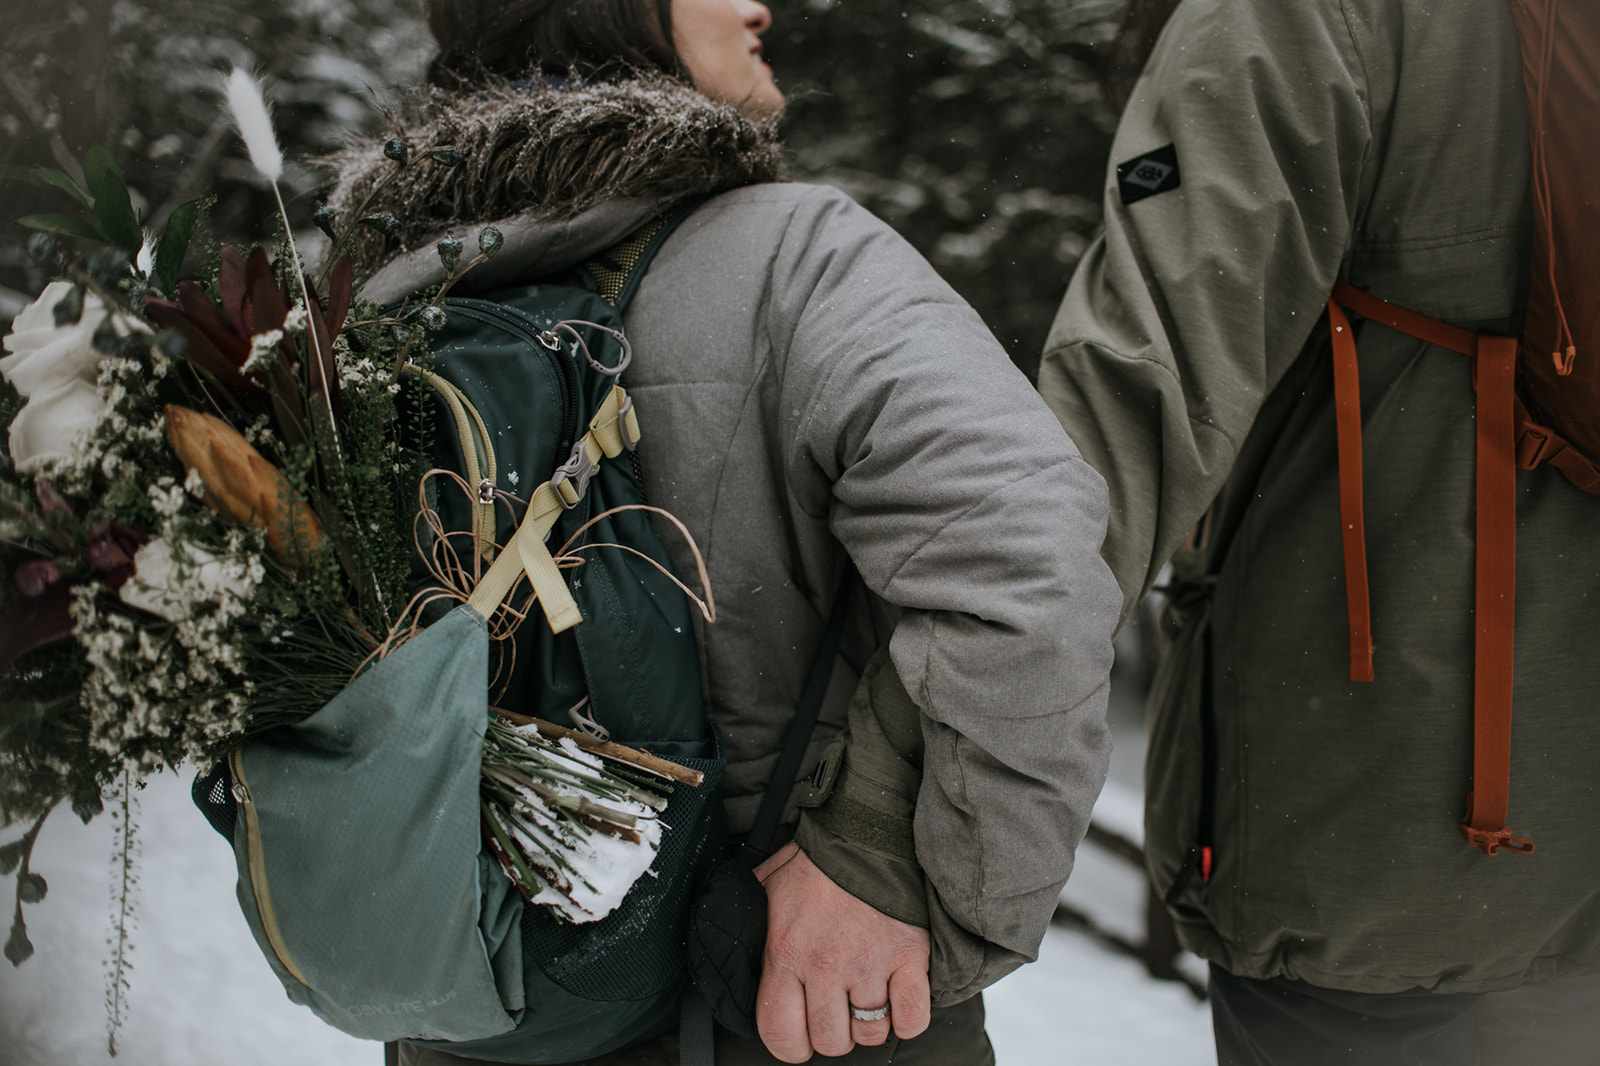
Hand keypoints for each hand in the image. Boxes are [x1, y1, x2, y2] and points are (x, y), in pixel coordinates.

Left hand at [753, 842, 931, 1061]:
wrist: (866, 831)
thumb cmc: (815, 863)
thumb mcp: (766, 891)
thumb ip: (751, 930)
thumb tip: (735, 959)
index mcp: (786, 953)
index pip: (780, 1035)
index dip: (791, 1046)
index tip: (800, 1035)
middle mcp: (826, 966)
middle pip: (830, 1042)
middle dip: (833, 1033)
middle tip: (836, 1008)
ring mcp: (871, 964)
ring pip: (870, 1034)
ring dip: (868, 1024)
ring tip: (866, 996)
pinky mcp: (910, 957)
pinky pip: (912, 1019)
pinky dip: (906, 1018)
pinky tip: (897, 999)